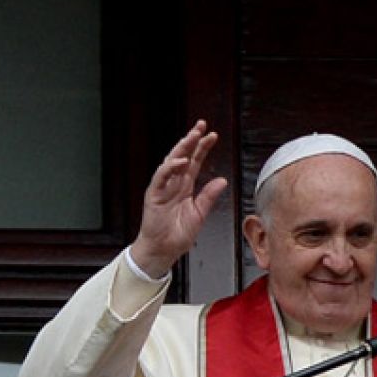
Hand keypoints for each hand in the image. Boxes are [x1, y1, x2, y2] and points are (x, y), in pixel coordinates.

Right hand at [129, 120, 227, 277]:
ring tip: (192, 136)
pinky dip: (170, 168)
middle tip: (202, 126)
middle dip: (192, 140)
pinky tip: (181, 161)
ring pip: (171, 162)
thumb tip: (223, 180)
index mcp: (185, 186)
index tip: (213, 136)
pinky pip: (161, 177)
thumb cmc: (178, 233)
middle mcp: (174, 183)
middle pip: (183, 156)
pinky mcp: (154, 195)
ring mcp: (163, 187)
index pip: (195, 161)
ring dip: (182, 148)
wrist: (164, 250)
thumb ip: (209, 196)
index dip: (203, 148)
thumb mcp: (200, 213)